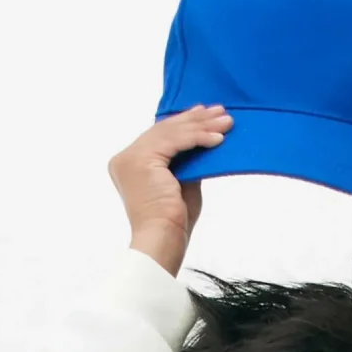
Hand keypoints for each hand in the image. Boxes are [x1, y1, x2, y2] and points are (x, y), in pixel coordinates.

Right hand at [109, 106, 230, 276]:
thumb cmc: (173, 222)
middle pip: (164, 130)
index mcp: (129, 164)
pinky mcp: (142, 160)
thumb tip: (201, 144)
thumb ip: (185, 163)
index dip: (182, 122)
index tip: (204, 113)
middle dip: (195, 120)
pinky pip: (175, 141)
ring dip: (202, 126)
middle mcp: (125, 158)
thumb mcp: (181, 184)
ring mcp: (131, 158)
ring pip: (171, 133)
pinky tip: (218, 138)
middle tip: (220, 112)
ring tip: (226, 122)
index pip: (158, 136)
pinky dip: (198, 137)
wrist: (163, 240)